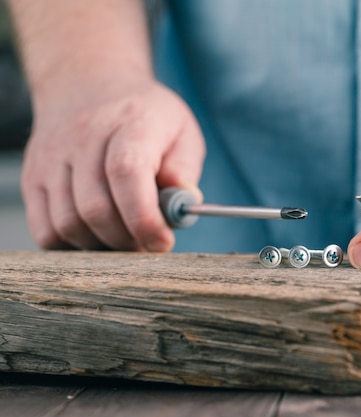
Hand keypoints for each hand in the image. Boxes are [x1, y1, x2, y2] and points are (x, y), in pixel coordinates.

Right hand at [22, 78, 205, 250]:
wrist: (88, 85)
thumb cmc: (146, 118)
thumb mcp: (182, 131)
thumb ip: (185, 169)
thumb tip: (183, 203)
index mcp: (131, 122)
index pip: (127, 172)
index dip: (144, 217)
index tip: (163, 242)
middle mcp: (84, 136)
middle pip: (95, 207)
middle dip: (126, 240)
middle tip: (146, 245)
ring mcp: (52, 156)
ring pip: (68, 223)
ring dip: (101, 246)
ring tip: (125, 240)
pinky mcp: (33, 176)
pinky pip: (45, 229)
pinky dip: (72, 245)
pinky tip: (97, 236)